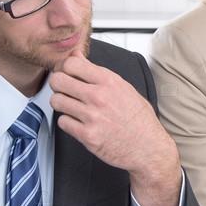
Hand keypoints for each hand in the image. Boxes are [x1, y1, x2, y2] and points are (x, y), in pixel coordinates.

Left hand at [50, 50, 180, 205]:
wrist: (148, 148)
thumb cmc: (139, 120)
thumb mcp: (124, 88)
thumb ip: (98, 73)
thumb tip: (77, 56)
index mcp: (110, 82)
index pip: (72, 64)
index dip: (65, 68)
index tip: (68, 74)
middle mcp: (99, 97)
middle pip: (58, 80)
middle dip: (58, 85)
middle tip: (65, 91)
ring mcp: (92, 116)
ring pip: (56, 101)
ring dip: (61, 104)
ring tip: (72, 108)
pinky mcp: (87, 135)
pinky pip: (63, 122)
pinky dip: (68, 122)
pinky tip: (79, 123)